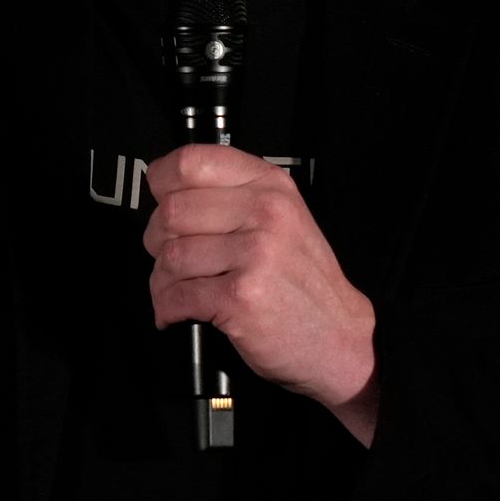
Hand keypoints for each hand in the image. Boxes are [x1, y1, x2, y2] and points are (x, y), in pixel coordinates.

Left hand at [144, 145, 380, 444]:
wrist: (342, 338)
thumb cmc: (303, 282)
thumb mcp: (282, 219)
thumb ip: (232, 196)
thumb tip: (166, 192)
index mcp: (270, 186)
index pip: (192, 162)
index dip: (163, 183)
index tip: (160, 200)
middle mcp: (265, 213)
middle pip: (172, 211)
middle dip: (157, 239)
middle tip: (168, 258)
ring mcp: (255, 255)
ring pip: (171, 255)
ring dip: (161, 279)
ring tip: (175, 289)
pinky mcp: (241, 297)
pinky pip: (177, 295)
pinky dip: (167, 307)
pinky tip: (176, 312)